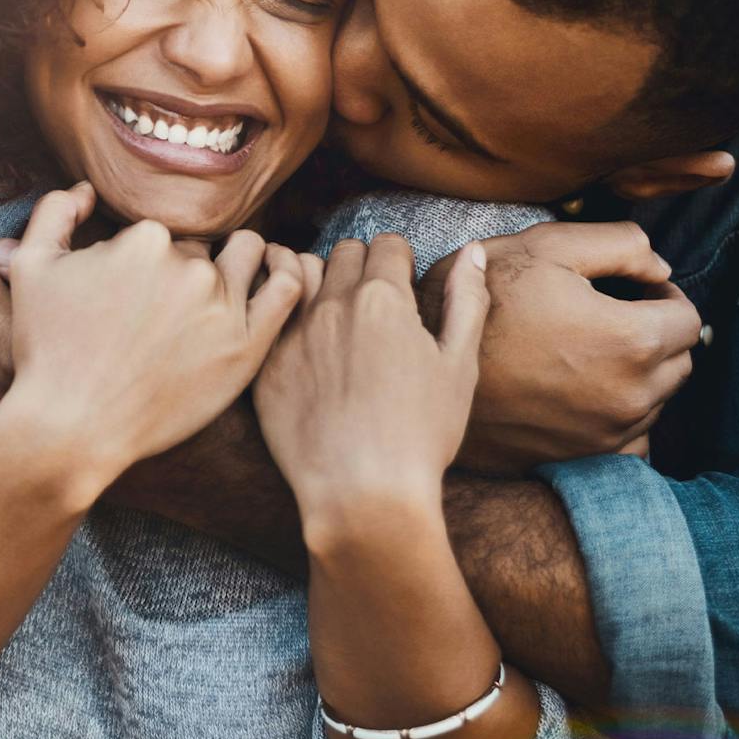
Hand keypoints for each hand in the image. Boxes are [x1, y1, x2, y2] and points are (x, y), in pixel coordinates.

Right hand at [0, 182, 304, 499]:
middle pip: (202, 248)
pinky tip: (272, 281)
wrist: (72, 427)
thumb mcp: (30, 267)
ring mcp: (221, 306)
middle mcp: (188, 265)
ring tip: (214, 298)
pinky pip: (288, 289)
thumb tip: (86, 190)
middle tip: (162, 314)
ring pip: (248, 256)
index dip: (145, 262)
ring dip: (236, 265)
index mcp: (144, 238)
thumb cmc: (47, 350)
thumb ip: (56, 211)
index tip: (131, 297)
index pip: (161, 234)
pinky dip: (286, 273)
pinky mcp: (247, 346)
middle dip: (185, 270)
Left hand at [256, 235, 489, 519]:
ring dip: (318, 282)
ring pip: (299, 274)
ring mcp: (292, 334)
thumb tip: (474, 252)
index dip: (400, 261)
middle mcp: (332, 306)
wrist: (363, 494)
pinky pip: (270, 319)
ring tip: (335, 316)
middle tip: (375, 304)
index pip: (387, 245)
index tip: (404, 284)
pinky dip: (287, 320)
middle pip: (344, 253)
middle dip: (362, 267)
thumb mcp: (460, 366)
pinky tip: (306, 349)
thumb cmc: (421, 434)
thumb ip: (467, 301)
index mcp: (384, 299)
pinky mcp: (265, 365)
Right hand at [431, 222, 701, 473]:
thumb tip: (660, 268)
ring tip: (587, 352)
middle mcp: (632, 395)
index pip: (688, 317)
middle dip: (656, 334)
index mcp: (632, 339)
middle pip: (679, 361)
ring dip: (639, 374)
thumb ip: (620, 244)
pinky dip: (620, 418)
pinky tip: (584, 395)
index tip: (633, 290)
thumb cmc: (484, 305)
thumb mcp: (544, 247)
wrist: (426, 370)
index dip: (662, 295)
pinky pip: (631, 441)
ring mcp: (608, 434)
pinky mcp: (584, 459)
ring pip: (656, 400)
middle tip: (609, 317)